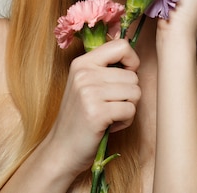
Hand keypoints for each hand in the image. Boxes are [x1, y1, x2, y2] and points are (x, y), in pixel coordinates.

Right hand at [43, 39, 140, 174]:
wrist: (61, 149)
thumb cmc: (79, 118)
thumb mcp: (85, 85)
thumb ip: (104, 69)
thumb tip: (133, 56)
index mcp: (82, 63)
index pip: (121, 46)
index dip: (132, 61)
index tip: (125, 76)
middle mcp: (84, 74)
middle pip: (132, 75)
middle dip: (129, 94)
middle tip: (111, 106)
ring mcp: (89, 92)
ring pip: (135, 92)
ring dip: (128, 108)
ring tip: (110, 115)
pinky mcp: (97, 112)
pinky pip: (130, 110)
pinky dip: (125, 121)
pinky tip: (110, 125)